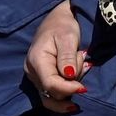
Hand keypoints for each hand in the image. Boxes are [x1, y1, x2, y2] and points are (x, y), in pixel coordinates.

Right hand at [25, 0, 88, 114]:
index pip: (50, 84)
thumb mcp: (68, 37)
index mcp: (36, 60)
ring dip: (70, 86)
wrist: (57, 20)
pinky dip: (68, 87)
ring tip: (77, 63)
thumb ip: (67, 57)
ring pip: (54, 95)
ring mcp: (35, 77)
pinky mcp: (41, 80)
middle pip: (52, 93)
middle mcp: (32, 72)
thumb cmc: (62, 25)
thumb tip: (69, 75)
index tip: (84, 87)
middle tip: (81, 63)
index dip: (67, 89)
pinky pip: (55, 92)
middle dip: (71, 84)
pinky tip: (76, 74)